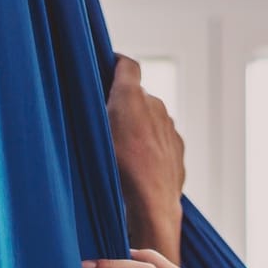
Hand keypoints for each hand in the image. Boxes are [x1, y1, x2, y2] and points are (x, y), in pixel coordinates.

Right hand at [107, 55, 184, 262]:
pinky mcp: (178, 149)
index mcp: (132, 96)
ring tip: (122, 151)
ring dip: (138, 128)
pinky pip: (161, 141)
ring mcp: (170, 128)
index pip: (127, 65)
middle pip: (137, 96)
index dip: (116, 64)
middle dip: (124, 104)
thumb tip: (90, 98)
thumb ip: (92, 107)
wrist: (151, 204)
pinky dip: (150, 147)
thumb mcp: (92, 133)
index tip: (108, 66)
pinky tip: (137, 166)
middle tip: (106, 122)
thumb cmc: (118, 170)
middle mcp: (156, 105)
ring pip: (151, 120)